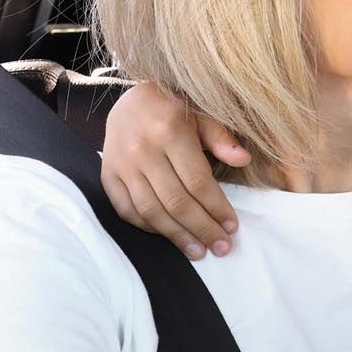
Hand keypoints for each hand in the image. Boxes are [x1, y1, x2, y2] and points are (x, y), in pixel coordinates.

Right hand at [100, 81, 250, 258]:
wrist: (130, 100)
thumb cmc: (175, 109)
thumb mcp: (203, 115)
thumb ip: (222, 139)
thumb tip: (244, 160)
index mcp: (170, 131)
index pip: (197, 181)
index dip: (216, 207)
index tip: (232, 226)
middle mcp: (143, 150)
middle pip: (175, 201)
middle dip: (201, 228)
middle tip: (221, 247)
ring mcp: (122, 164)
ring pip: (150, 210)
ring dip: (176, 235)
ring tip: (198, 251)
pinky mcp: (107, 175)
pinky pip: (126, 210)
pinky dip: (148, 227)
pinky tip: (169, 235)